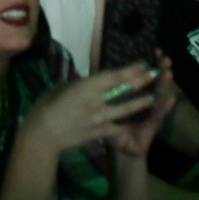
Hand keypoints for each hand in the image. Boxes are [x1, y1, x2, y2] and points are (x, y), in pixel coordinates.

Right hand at [23, 60, 161, 157]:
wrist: (42, 135)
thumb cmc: (46, 106)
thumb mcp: (62, 88)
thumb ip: (80, 84)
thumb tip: (92, 81)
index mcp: (84, 88)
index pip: (112, 77)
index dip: (130, 70)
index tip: (143, 63)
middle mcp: (95, 103)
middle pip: (123, 91)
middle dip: (140, 82)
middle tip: (156, 74)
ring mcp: (99, 119)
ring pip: (125, 110)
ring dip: (140, 103)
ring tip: (153, 97)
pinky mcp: (99, 133)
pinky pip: (118, 126)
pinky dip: (128, 122)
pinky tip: (138, 121)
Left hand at [104, 56, 177, 158]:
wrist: (115, 152)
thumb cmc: (105, 128)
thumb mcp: (100, 106)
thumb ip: (103, 91)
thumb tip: (97, 75)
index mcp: (128, 96)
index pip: (139, 76)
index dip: (145, 65)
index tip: (155, 52)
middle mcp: (141, 103)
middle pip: (151, 84)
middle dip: (158, 72)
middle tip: (165, 59)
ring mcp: (148, 114)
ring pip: (157, 97)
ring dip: (163, 85)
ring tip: (168, 73)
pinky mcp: (151, 128)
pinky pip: (157, 117)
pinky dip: (163, 108)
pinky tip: (170, 99)